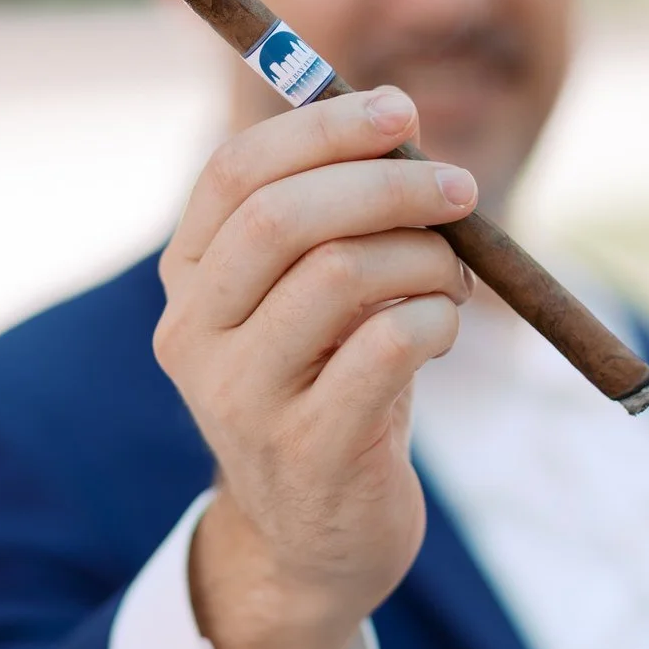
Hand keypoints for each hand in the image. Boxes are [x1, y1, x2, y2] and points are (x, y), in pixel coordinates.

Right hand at [154, 87, 478, 648]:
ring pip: (341, 274)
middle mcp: (193, 333)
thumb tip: (394, 118)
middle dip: (388, 185)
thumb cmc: (328, 384)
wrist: (312, 537)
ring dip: (424, 258)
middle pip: (282, 217)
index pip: (236, 172)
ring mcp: (241, 396)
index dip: (321, 128)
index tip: (400, 111)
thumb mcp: (309, 296)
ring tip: (452, 281)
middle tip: (460, 189)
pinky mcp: (306, 449)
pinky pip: (387, 346)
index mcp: (188, 277)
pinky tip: (442, 332)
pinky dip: (437, 320)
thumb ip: (331, 215)